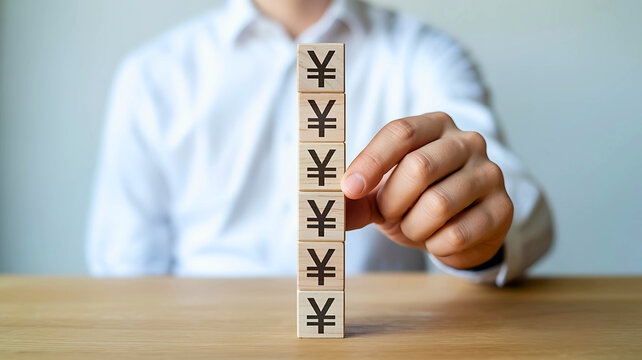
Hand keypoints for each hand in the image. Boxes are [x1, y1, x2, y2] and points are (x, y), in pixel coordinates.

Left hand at [342, 112, 512, 269]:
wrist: (461, 230)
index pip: (401, 132)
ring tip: (413, 228)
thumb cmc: (414, 201)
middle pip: (419, 167)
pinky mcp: (503, 208)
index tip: (348, 188)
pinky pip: (457, 234)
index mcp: (434, 125)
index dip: (371, 161)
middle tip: (388, 215)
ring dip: (413, 226)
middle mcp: (467, 142)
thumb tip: (333, 208)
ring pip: (438, 204)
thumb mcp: (383, 192)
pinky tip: (436, 239)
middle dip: (392, 200)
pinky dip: (435, 245)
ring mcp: (490, 173)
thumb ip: (358, 196)